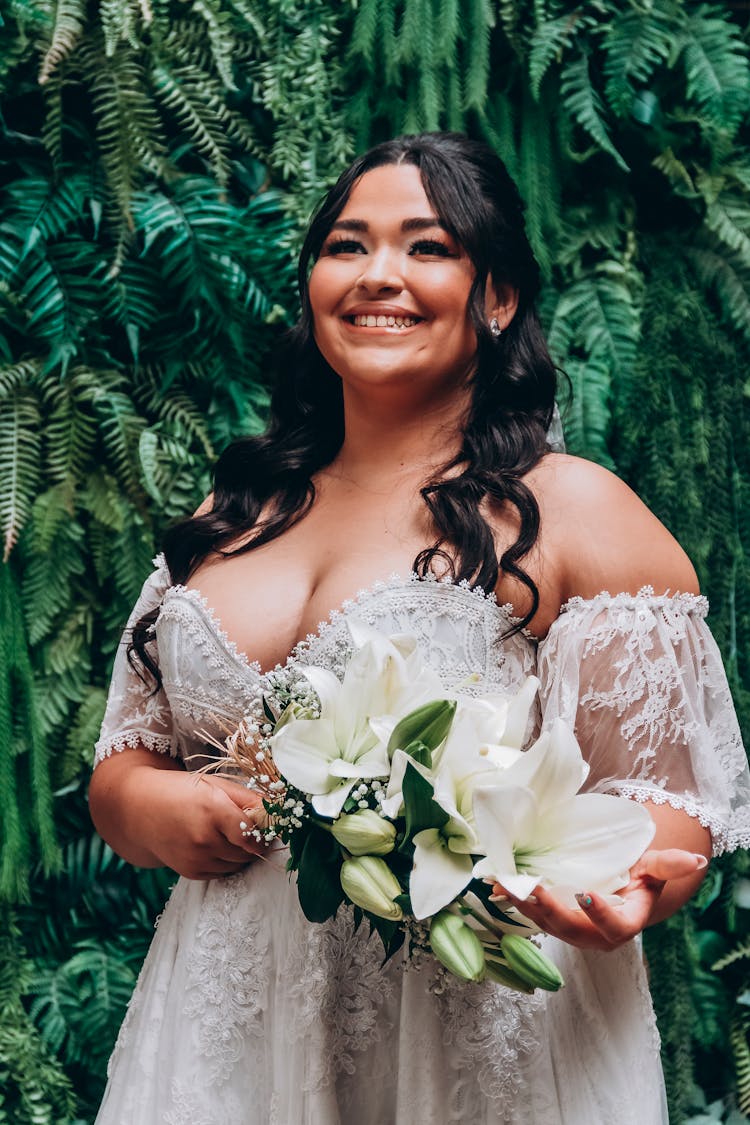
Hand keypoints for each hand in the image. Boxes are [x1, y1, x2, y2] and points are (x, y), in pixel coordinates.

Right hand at [89, 749, 266, 879]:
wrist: (140, 810)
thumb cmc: (182, 791)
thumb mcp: (216, 785)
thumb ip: (248, 799)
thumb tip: (278, 809)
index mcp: (213, 811)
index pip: (254, 834)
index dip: (266, 832)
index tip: (270, 825)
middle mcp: (204, 839)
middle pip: (249, 851)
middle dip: (256, 841)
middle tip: (253, 827)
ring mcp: (196, 859)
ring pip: (238, 864)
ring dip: (243, 853)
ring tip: (233, 834)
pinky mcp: (190, 872)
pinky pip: (223, 873)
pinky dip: (228, 861)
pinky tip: (219, 844)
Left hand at [491, 849, 707, 950]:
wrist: (619, 892)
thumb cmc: (638, 878)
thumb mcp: (654, 870)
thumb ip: (669, 864)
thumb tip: (696, 859)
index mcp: (623, 924)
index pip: (613, 925)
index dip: (599, 913)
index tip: (584, 892)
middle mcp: (594, 935)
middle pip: (569, 928)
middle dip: (547, 909)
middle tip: (529, 887)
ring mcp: (570, 931)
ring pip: (543, 922)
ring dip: (521, 902)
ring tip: (502, 882)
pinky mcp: (551, 921)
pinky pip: (530, 913)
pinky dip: (513, 899)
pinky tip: (494, 885)